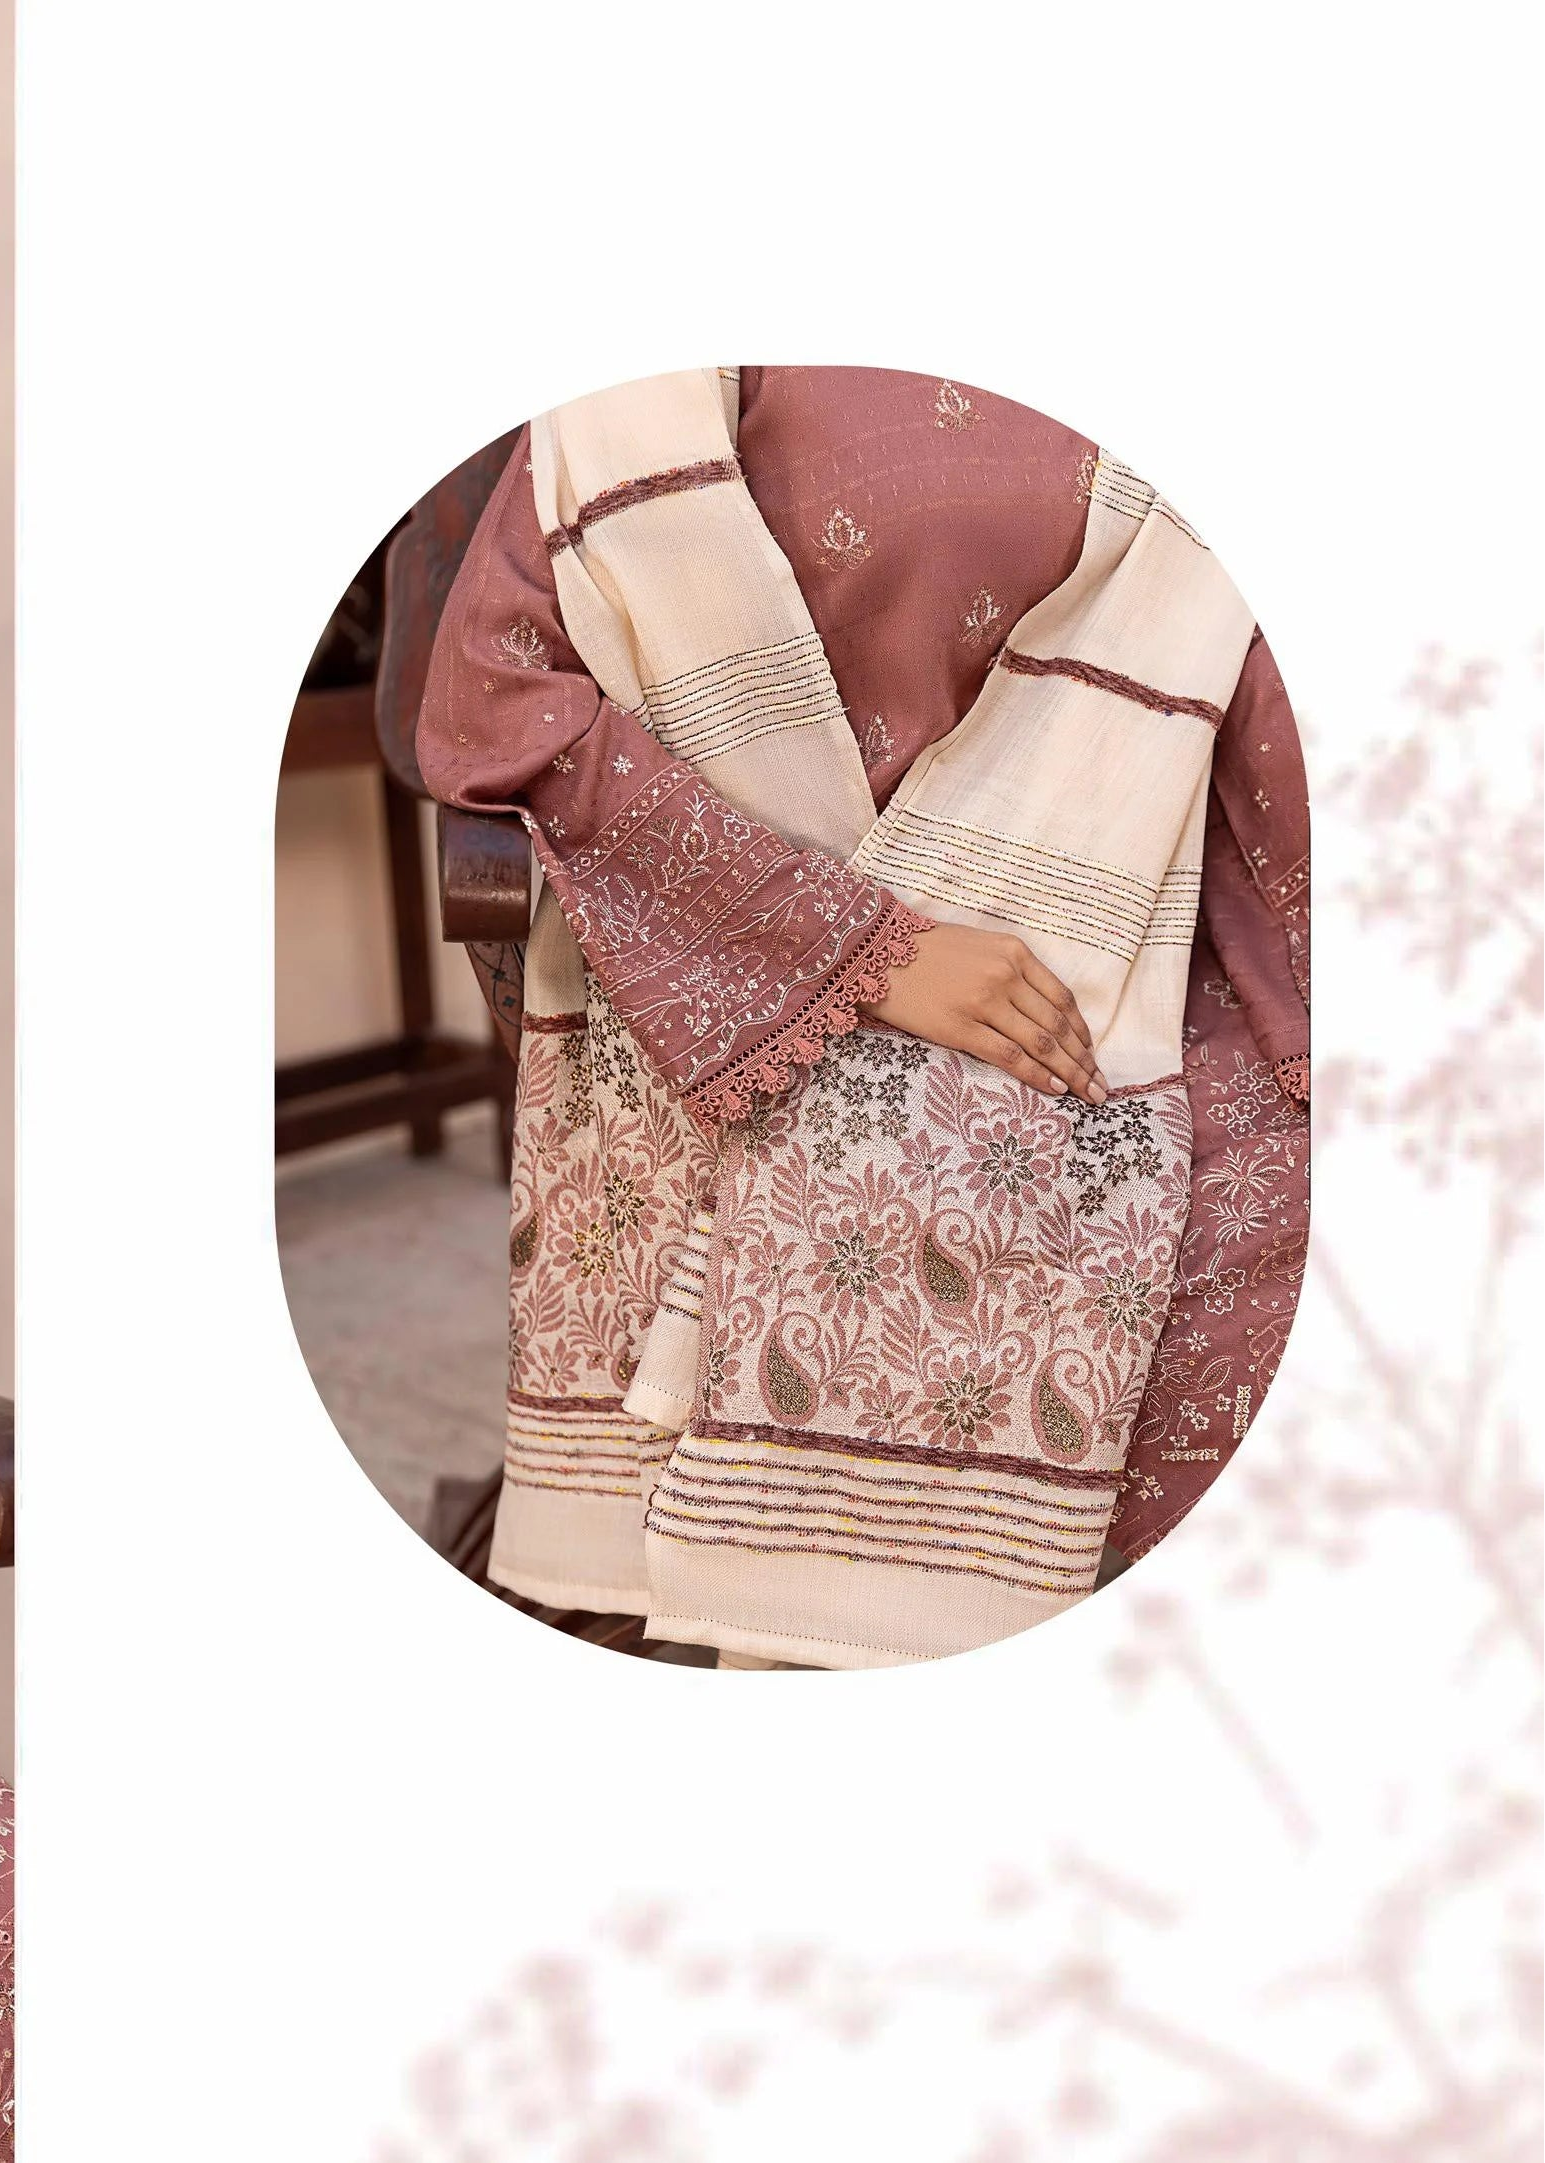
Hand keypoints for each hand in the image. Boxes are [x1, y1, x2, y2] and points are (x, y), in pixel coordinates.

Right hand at [860, 922, 1107, 1102]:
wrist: (875, 954)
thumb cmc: (927, 952)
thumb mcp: (980, 947)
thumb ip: (1013, 972)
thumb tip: (1043, 1012)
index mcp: (1014, 953)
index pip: (1063, 999)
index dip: (1083, 1032)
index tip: (1092, 1056)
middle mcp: (1006, 976)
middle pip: (1058, 1025)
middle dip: (1084, 1061)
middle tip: (1101, 1087)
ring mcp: (984, 1002)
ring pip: (1041, 1043)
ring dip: (1070, 1072)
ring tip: (1088, 1095)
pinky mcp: (960, 1028)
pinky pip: (1010, 1056)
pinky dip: (1037, 1075)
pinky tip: (1055, 1090)